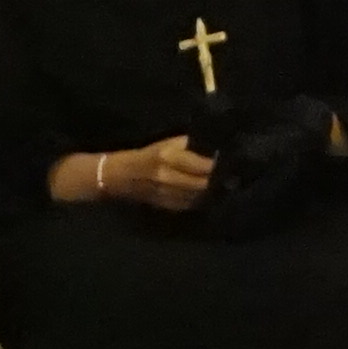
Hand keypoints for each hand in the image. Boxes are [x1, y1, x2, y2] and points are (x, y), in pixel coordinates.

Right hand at [102, 137, 216, 210]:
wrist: (121, 177)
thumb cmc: (146, 155)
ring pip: (198, 196)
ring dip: (209, 191)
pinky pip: (189, 204)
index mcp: (169, 158)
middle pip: (203, 183)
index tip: (225, 162)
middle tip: (226, 175)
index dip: (216, 165)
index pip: (203, 165)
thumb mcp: (166, 144)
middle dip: (216, 180)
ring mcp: (167, 193)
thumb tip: (212, 149)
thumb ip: (189, 146)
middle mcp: (169, 177)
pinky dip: (199, 199)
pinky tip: (204, 194)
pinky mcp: (166, 205)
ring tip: (218, 185)